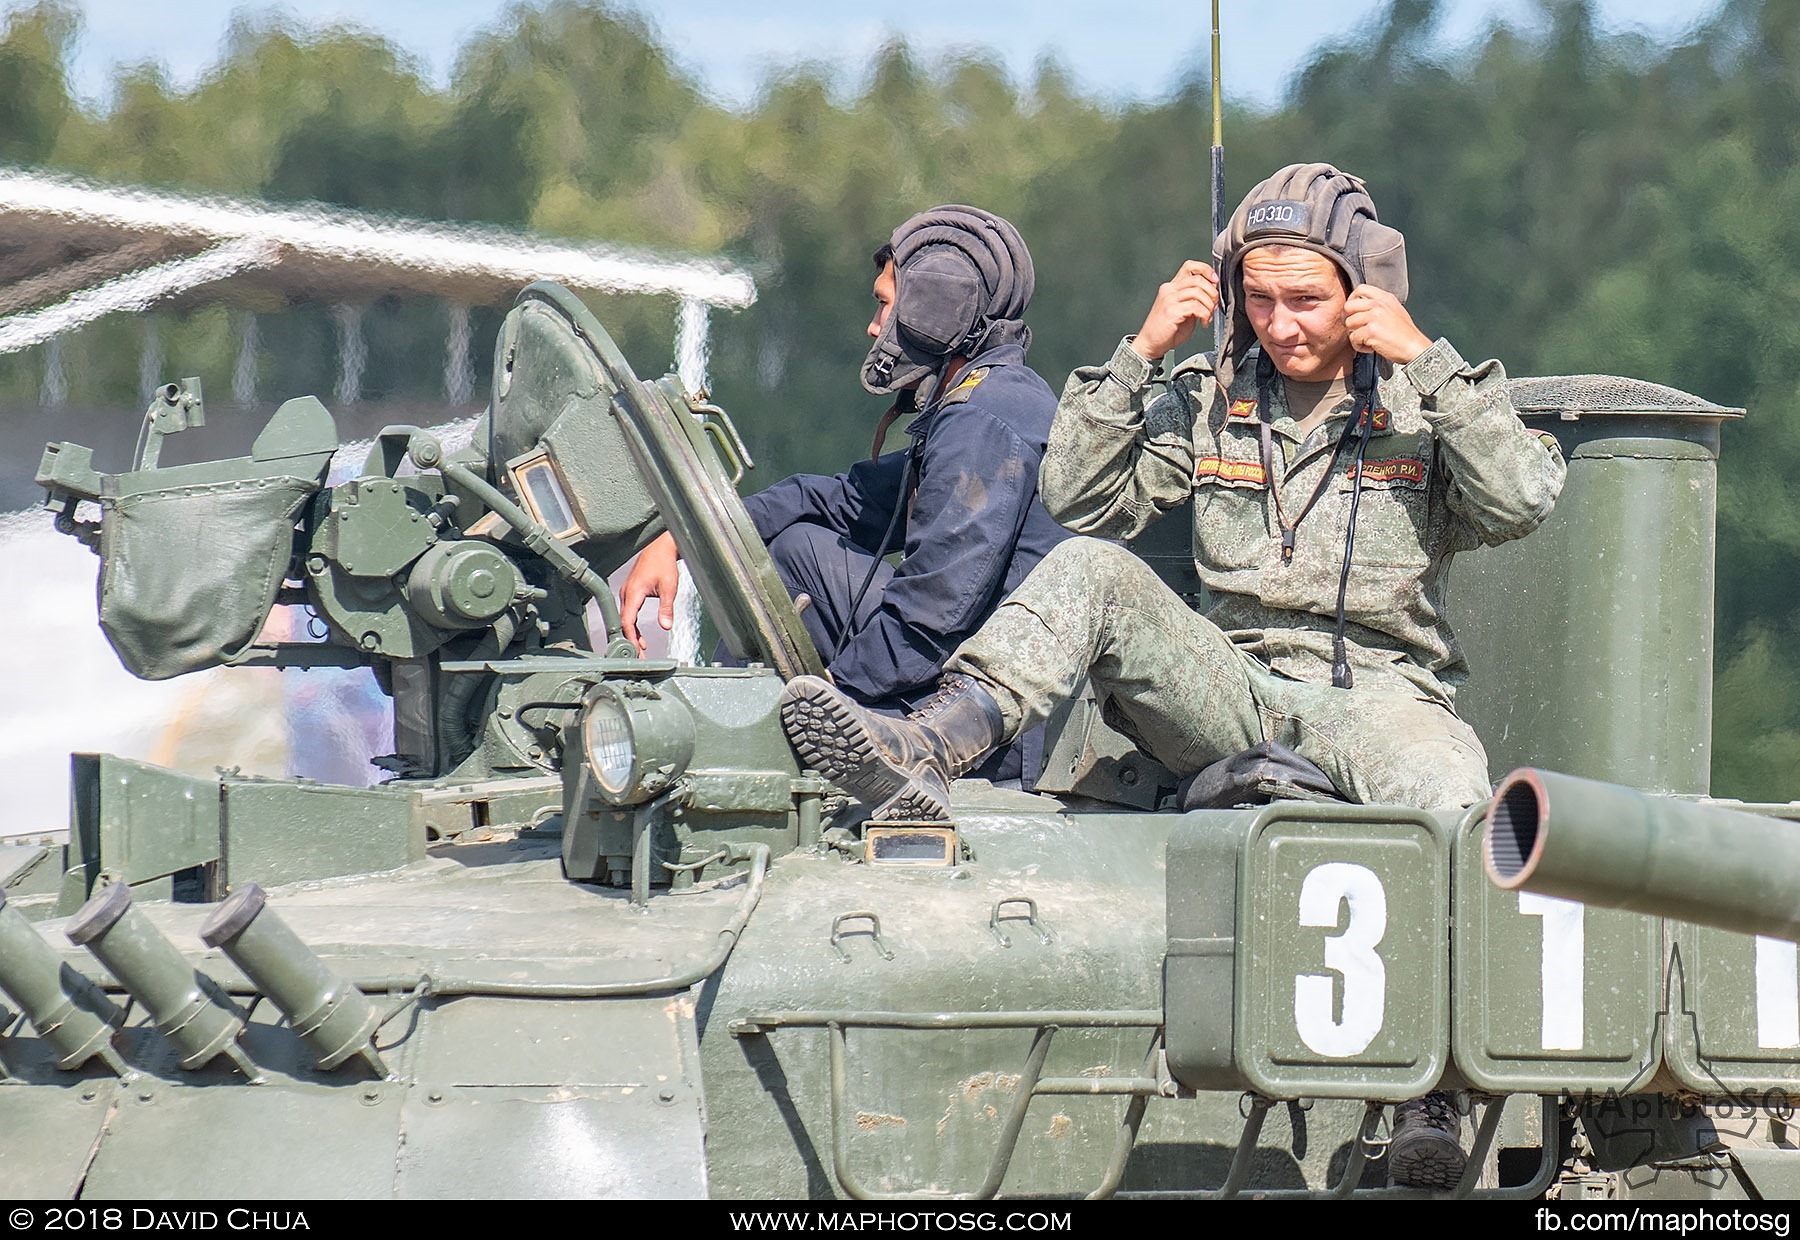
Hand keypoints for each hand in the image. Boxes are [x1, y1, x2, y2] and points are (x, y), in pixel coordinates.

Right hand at [619, 532, 680, 652]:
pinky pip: (628, 613)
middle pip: (624, 623)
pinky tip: (640, 638)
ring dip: (632, 635)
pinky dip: (633, 627)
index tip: (636, 650)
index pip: (627, 620)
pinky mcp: (631, 593)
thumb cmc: (664, 563)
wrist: (661, 547)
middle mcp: (626, 593)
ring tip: (640, 651)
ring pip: (625, 619)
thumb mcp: (669, 587)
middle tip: (639, 657)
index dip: (631, 637)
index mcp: (633, 592)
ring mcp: (627, 593)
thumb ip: (667, 608)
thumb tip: (666, 626)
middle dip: (630, 641)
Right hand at [1131, 261, 1220, 361]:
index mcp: (1172, 287)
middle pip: (1197, 279)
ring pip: (1198, 292)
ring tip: (1208, 315)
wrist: (1151, 344)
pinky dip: (1205, 315)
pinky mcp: (1171, 311)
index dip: (1206, 270)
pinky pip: (1195, 307)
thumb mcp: (1184, 310)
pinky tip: (1203, 322)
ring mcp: (1169, 300)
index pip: (1190, 267)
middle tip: (1214, 304)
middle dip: (1212, 292)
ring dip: (1209, 305)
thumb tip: (1213, 292)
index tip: (1215, 281)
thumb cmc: (1167, 330)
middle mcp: (1169, 290)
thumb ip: (1195, 299)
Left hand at [1344, 285, 1431, 365]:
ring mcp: (1374, 316)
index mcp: (1385, 298)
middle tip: (1355, 329)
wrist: (1414, 347)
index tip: (1353, 312)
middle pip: (1348, 306)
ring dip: (1354, 334)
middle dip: (1347, 319)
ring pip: (1349, 323)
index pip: (1360, 289)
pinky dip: (1359, 346)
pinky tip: (1371, 347)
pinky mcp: (1371, 330)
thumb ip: (1378, 305)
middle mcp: (1378, 304)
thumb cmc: (1405, 334)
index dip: (1351, 300)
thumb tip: (1359, 307)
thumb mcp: (1394, 310)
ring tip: (1367, 340)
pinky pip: (1353, 338)